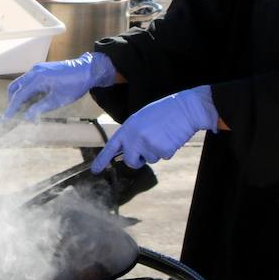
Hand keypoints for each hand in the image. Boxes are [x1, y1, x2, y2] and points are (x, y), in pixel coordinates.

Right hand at [4, 52, 116, 120]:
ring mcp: (37, 69)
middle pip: (15, 88)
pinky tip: (33, 100)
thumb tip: (26, 116)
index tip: (5, 118)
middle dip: (12, 101)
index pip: (19, 96)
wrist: (87, 70)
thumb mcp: (58, 100)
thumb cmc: (75, 85)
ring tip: (24, 109)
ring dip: (20, 96)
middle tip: (14, 114)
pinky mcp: (41, 69)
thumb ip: (40, 108)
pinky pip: (28, 80)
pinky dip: (27, 90)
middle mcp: (34, 71)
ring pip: (21, 83)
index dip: (12, 108)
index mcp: (37, 79)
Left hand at [93, 86, 218, 171]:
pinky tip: (170, 138)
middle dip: (138, 160)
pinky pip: (163, 157)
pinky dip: (168, 150)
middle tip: (148, 148)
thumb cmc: (164, 113)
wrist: (184, 109)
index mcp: (127, 128)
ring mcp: (147, 145)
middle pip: (130, 161)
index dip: (102, 160)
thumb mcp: (140, 120)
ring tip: (162, 134)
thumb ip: (132, 134)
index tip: (94, 170)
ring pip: (150, 159)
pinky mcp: (161, 151)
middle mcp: (133, 138)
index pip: (111, 147)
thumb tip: (128, 151)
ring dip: (156, 151)